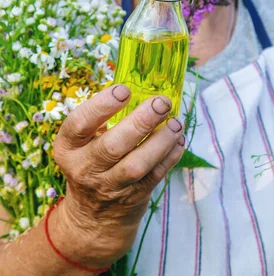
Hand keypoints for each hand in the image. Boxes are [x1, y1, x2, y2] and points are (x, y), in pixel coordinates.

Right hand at [51, 85, 184, 268]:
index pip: (79, 124)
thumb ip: (104, 117)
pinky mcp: (132, 197)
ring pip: (136, 165)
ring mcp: (109, 186)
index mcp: (68, 147)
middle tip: (161, 102)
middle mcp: (85, 168)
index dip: (102, 105)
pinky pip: (154, 176)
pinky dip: (170, 156)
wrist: (93, 216)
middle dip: (141, 122)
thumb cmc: (92, 161)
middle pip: (112, 146)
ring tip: (176, 122)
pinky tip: (178, 139)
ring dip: (161, 141)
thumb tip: (141, 83)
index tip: (125, 89)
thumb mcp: (84, 142)